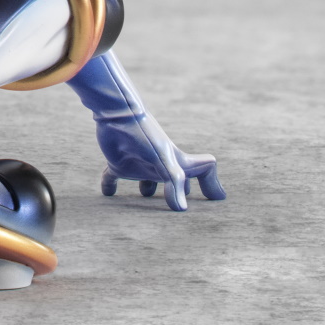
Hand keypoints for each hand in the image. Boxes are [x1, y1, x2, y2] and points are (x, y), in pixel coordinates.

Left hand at [68, 50, 225, 211]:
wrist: (116, 114)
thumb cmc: (145, 136)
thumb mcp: (165, 160)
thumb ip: (175, 183)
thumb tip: (181, 210)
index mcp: (177, 162)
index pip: (203, 170)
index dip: (212, 183)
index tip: (217, 198)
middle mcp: (160, 165)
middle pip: (175, 180)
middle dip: (180, 192)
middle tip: (182, 209)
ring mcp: (140, 164)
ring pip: (146, 182)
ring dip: (147, 191)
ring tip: (146, 205)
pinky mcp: (118, 164)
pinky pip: (112, 178)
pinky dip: (109, 186)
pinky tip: (107, 194)